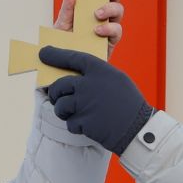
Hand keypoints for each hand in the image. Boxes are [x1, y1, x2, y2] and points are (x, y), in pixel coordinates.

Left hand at [39, 47, 154, 155]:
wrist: (139, 129)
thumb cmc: (129, 104)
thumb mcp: (117, 80)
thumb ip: (96, 76)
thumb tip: (75, 78)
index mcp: (100, 71)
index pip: (73, 58)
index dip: (56, 55)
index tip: (44, 53)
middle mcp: (89, 85)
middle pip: (60, 85)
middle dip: (55, 93)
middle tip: (56, 98)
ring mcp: (85, 104)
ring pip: (60, 106)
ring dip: (63, 112)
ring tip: (76, 115)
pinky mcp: (83, 122)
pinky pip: (69, 123)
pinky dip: (76, 126)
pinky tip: (89, 126)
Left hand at [52, 0, 125, 52]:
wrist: (62, 66)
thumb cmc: (63, 44)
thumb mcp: (61, 24)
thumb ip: (67, 9)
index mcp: (93, 11)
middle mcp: (104, 20)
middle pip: (116, 3)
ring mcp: (108, 32)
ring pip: (118, 17)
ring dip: (110, 11)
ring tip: (97, 15)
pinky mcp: (110, 45)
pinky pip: (116, 33)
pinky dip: (109, 29)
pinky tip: (98, 30)